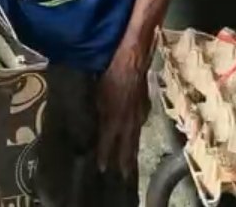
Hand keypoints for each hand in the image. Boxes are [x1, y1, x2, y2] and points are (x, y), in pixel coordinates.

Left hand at [96, 38, 152, 177]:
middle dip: (123, 161)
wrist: (133, 59)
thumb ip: (95, 111)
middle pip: (126, 146)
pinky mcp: (144, 106)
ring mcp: (138, 114)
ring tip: (130, 166)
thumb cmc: (110, 73)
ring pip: (135, 138)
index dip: (104, 155)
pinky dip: (136, 136)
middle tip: (122, 175)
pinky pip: (140, 126)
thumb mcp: (97, 93)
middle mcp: (128, 121)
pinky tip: (135, 137)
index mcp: (114, 118)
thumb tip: (92, 123)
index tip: (101, 169)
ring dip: (131, 153)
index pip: (108, 142)